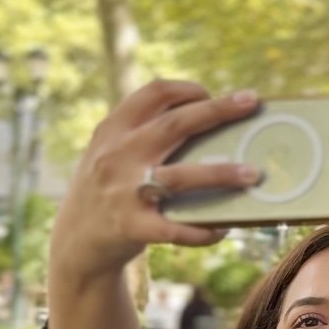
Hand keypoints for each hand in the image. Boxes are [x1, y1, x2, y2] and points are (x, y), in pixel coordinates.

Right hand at [49, 79, 259, 283]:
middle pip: (175, 124)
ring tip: (252, 173)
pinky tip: (224, 228)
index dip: (188, 89)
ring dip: (221, 174)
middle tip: (250, 103)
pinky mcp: (133, 227)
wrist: (76, 239)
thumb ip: (143, 134)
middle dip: (217, 111)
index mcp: (115, 129)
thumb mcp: (112, 151)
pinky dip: (203, 230)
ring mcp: (125, 191)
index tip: (213, 95)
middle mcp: (119, 154)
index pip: (154, 93)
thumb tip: (207, 122)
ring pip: (181, 177)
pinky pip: (177, 229)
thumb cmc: (109, 189)